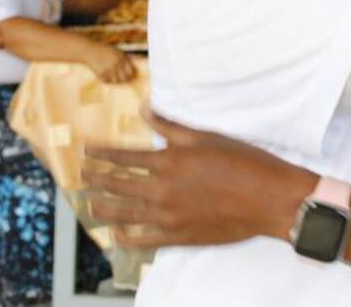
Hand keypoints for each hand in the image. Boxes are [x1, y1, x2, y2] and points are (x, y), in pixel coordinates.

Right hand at [84, 44, 136, 83]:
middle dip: (124, 80)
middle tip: (122, 80)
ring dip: (114, 80)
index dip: (131, 76)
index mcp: (122, 57)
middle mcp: (117, 64)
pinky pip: (107, 81)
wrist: (89, 50)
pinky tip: (103, 75)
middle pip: (124, 78)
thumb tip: (131, 70)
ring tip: (111, 76)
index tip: (130, 78)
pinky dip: (106, 79)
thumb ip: (123, 59)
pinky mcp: (101, 74)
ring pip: (115, 81)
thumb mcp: (116, 51)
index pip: (131, 71)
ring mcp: (109, 69)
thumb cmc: (104, 50)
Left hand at [85, 111, 314, 248]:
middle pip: (116, 185)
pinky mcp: (179, 236)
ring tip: (90, 203)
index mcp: (169, 161)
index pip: (122, 157)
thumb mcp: (207, 137)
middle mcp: (162, 189)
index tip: (85, 151)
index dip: (99, 154)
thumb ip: (171, 127)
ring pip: (123, 213)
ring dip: (102, 207)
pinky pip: (143, 239)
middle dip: (94, 179)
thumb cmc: (244, 162)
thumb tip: (145, 110)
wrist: (269, 198)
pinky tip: (117, 233)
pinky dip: (126, 236)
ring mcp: (168, 216)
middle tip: (81, 175)